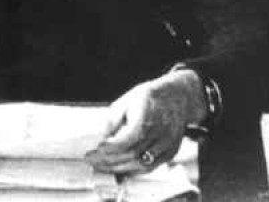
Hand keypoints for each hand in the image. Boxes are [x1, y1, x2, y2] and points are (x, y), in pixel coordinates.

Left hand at [84, 68, 206, 173]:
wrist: (176, 98)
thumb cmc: (149, 98)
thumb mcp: (125, 102)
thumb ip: (112, 123)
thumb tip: (100, 141)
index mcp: (147, 116)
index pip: (127, 139)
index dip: (109, 148)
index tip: (94, 150)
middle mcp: (160, 132)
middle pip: (132, 154)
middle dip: (108, 161)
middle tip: (92, 161)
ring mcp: (167, 144)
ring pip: (140, 164)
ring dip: (118, 168)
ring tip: (102, 166)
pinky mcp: (170, 152)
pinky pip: (150, 167)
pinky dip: (133, 170)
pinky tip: (119, 168)